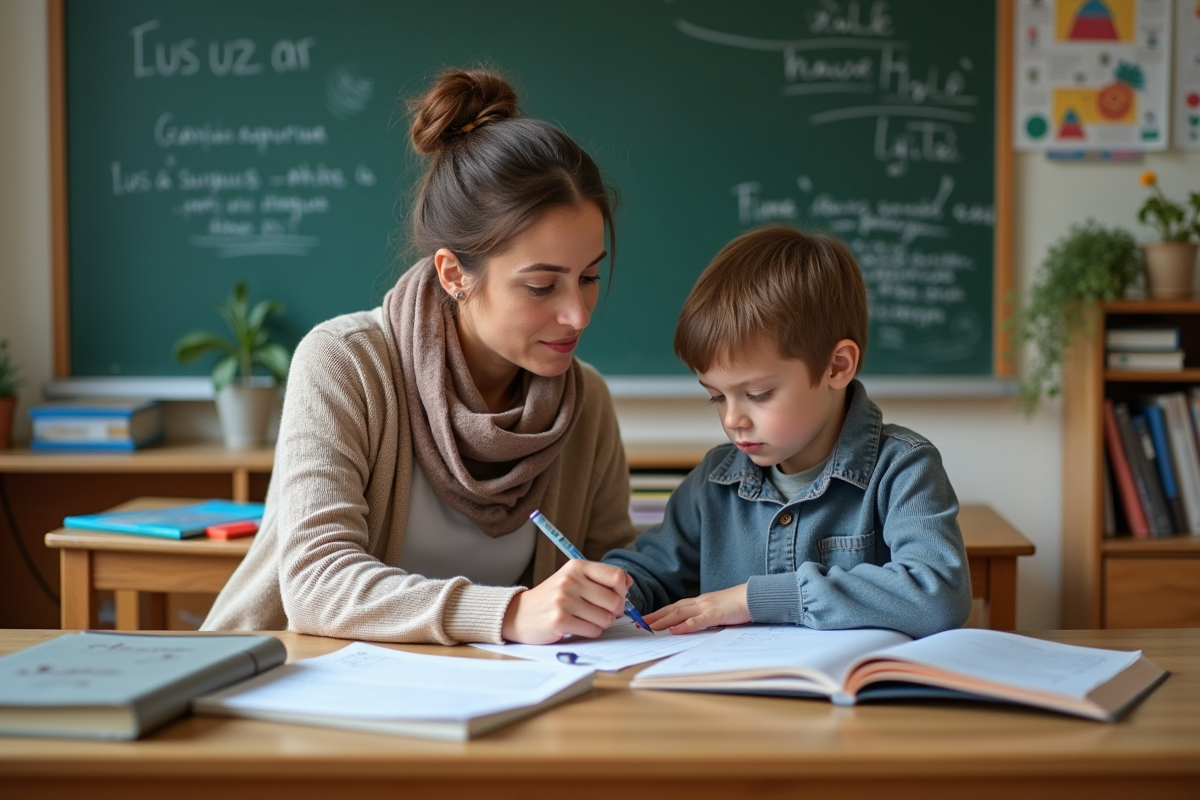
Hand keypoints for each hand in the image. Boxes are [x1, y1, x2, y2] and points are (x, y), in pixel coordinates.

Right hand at [501, 560, 631, 643]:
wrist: (519, 614)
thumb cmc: (553, 598)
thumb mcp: (573, 579)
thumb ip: (599, 579)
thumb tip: (628, 584)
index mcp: (577, 567)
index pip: (617, 576)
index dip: (622, 591)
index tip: (615, 596)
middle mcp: (570, 580)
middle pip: (615, 601)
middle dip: (614, 611)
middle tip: (600, 612)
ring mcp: (564, 600)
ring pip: (606, 618)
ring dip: (601, 623)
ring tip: (585, 619)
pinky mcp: (559, 620)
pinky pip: (593, 631)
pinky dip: (590, 632)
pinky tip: (577, 626)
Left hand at [643, 584, 750, 633]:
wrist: (754, 596)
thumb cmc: (737, 605)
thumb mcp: (716, 610)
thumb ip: (703, 617)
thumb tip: (690, 627)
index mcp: (699, 602)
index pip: (674, 607)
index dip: (658, 612)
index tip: (645, 619)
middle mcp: (699, 602)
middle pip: (672, 609)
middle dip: (654, 616)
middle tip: (639, 624)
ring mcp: (707, 607)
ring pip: (680, 613)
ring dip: (663, 620)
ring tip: (650, 627)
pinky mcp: (716, 614)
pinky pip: (697, 621)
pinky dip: (685, 626)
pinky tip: (674, 631)